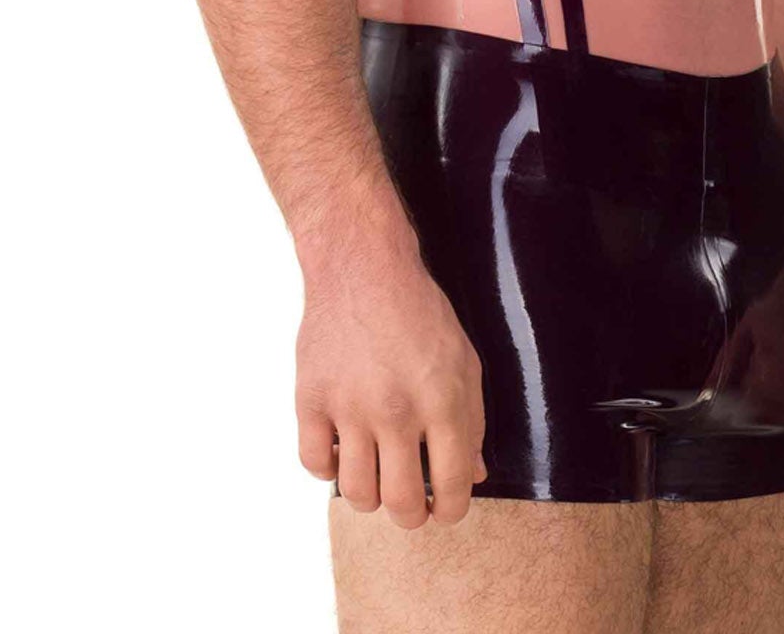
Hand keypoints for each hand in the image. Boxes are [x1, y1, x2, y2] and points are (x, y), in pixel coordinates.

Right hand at [295, 225, 487, 529]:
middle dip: (411, 516)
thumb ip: (471, 420)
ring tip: (377, 475)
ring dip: (371, 495)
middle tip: (411, 504)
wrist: (363, 268)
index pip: (453, 486)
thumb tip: (472, 474)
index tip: (445, 508)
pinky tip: (342, 448)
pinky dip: (329, 467)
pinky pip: (314, 463)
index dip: (452, 509)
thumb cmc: (419, 313)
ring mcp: (349, 407)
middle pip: (401, 503)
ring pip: (356, 493)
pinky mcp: (311, 399)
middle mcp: (395, 410)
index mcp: (442, 400)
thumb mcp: (463, 360)